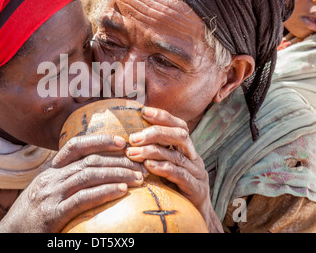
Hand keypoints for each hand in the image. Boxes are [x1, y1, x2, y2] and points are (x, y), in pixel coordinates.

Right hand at [0, 134, 146, 232]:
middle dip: (118, 161)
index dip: (99, 140)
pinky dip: (104, 192)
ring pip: (89, 176)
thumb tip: (92, 175)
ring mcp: (51, 194)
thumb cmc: (31, 216)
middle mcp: (50, 178)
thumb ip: (64, 181)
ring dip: (117, 175)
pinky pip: (82, 199)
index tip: (121, 141)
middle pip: (89, 161)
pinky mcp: (52, 214)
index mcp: (50, 171)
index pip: (75, 146)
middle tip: (140, 165)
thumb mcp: (44, 191)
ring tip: (138, 178)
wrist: (9, 234)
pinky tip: (121, 191)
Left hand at [124, 106, 222, 232]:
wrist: (196, 215)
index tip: (144, 111)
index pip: (179, 126)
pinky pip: (179, 174)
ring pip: (176, 155)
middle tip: (133, 137)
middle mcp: (194, 157)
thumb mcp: (164, 167)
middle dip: (155, 132)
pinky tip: (148, 166)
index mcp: (187, 149)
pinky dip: (163, 168)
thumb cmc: (174, 188)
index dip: (163, 116)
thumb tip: (128, 138)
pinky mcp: (196, 189)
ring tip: (132, 153)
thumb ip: (154, 153)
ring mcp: (197, 173)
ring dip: (152, 151)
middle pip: (180, 135)